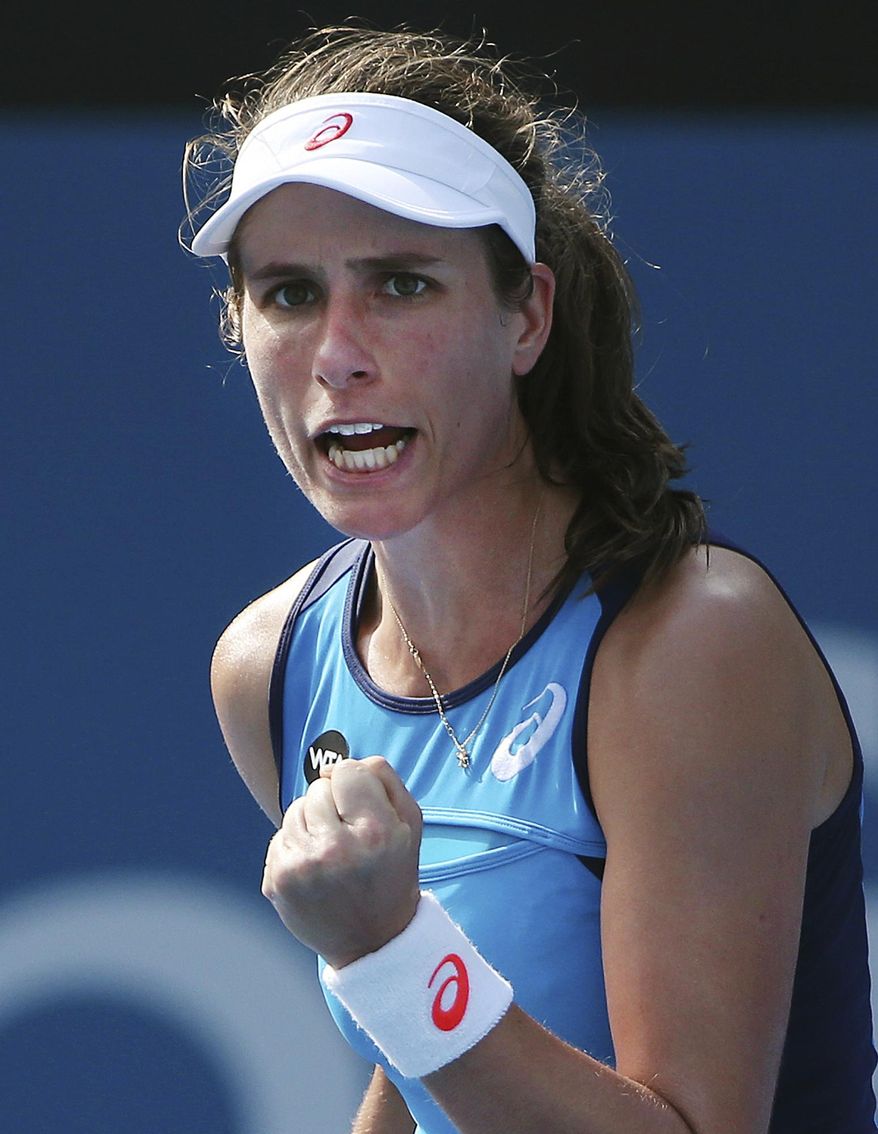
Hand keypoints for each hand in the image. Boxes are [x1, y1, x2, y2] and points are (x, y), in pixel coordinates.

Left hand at [262, 756, 422, 967]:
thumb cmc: (393, 872)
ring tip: (332, 850)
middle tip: (349, 834)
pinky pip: (279, 836)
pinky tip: (315, 866)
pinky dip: (296, 845)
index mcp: (375, 832)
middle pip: (317, 788)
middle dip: (332, 804)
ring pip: (295, 809)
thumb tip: (338, 762)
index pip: (346, 770)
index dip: (354, 782)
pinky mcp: (277, 882)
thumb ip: (384, 778)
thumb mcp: (410, 823)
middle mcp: (335, 850)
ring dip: (312, 822)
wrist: (373, 940)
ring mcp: (301, 868)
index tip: (361, 804)